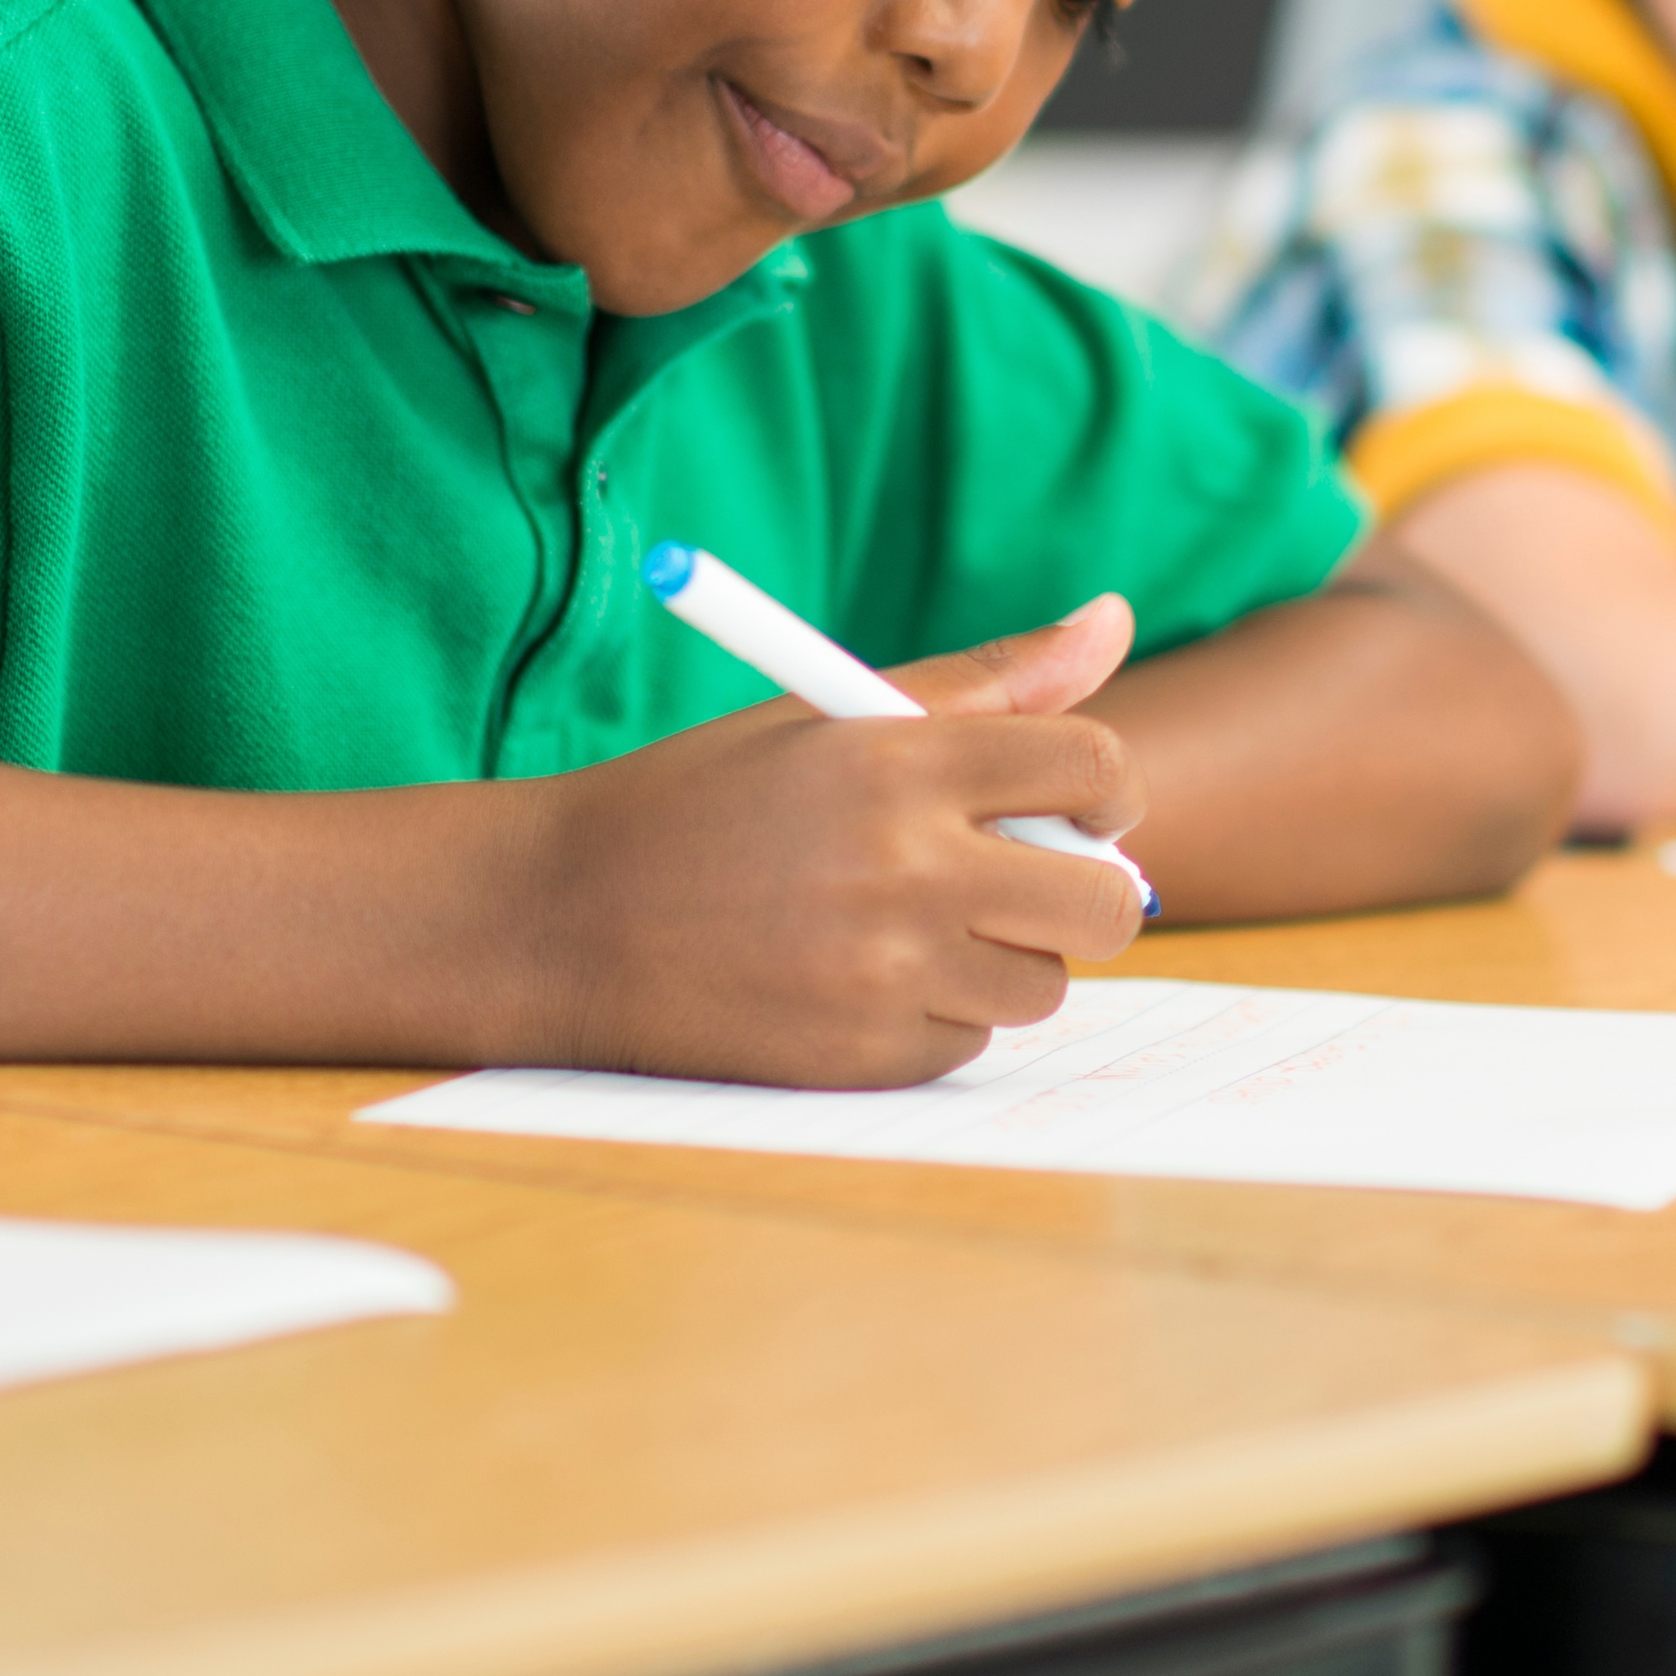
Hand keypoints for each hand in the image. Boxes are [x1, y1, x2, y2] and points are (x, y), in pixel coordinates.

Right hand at [511, 597, 1149, 1084]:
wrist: (561, 919)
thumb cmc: (707, 801)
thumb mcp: (831, 714)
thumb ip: (987, 681)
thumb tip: (1114, 618)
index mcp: (900, 762)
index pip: (1094, 769)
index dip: (1107, 790)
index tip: (1082, 804)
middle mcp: (905, 869)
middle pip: (1103, 902)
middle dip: (1085, 891)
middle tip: (1031, 880)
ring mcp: (886, 974)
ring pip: (1042, 983)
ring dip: (1005, 958)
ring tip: (916, 924)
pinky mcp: (861, 1057)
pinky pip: (967, 1043)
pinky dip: (936, 1017)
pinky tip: (857, 979)